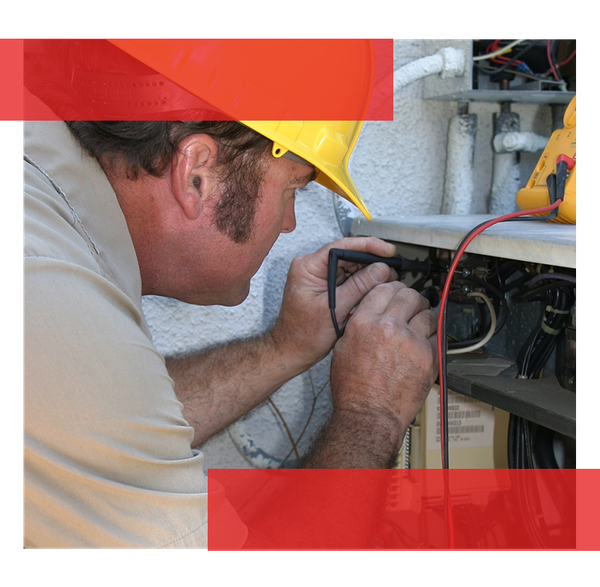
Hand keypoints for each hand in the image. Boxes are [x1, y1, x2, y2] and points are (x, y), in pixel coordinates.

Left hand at [271, 237, 398, 369]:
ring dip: (369, 273)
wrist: (292, 351)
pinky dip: (362, 283)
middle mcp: (311, 267)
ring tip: (387, 281)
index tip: (387, 251)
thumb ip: (359, 287)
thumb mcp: (336, 309)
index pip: (341, 247)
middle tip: (392, 271)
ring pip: (350, 267)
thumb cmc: (303, 335)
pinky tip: (375, 288)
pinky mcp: (324, 286)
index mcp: (307, 267)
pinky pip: (347, 278)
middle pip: (347, 255)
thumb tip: (380, 269)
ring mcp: (318, 276)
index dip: (367, 246)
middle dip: (371, 262)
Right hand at [330, 281, 437, 437]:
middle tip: (413, 303)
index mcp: (364, 322)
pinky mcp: (428, 356)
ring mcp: (411, 341)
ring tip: (421, 322)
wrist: (370, 415)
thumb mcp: (342, 349)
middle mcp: (388, 327)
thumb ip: (358, 326)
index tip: (396, 291)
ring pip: (427, 313)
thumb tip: (369, 314)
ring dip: (424, 315)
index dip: (392, 288)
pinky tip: (425, 341)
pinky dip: (432, 336)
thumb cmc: (353, 389)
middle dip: (412, 297)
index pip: (384, 288)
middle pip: (409, 295)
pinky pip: (437, 335)